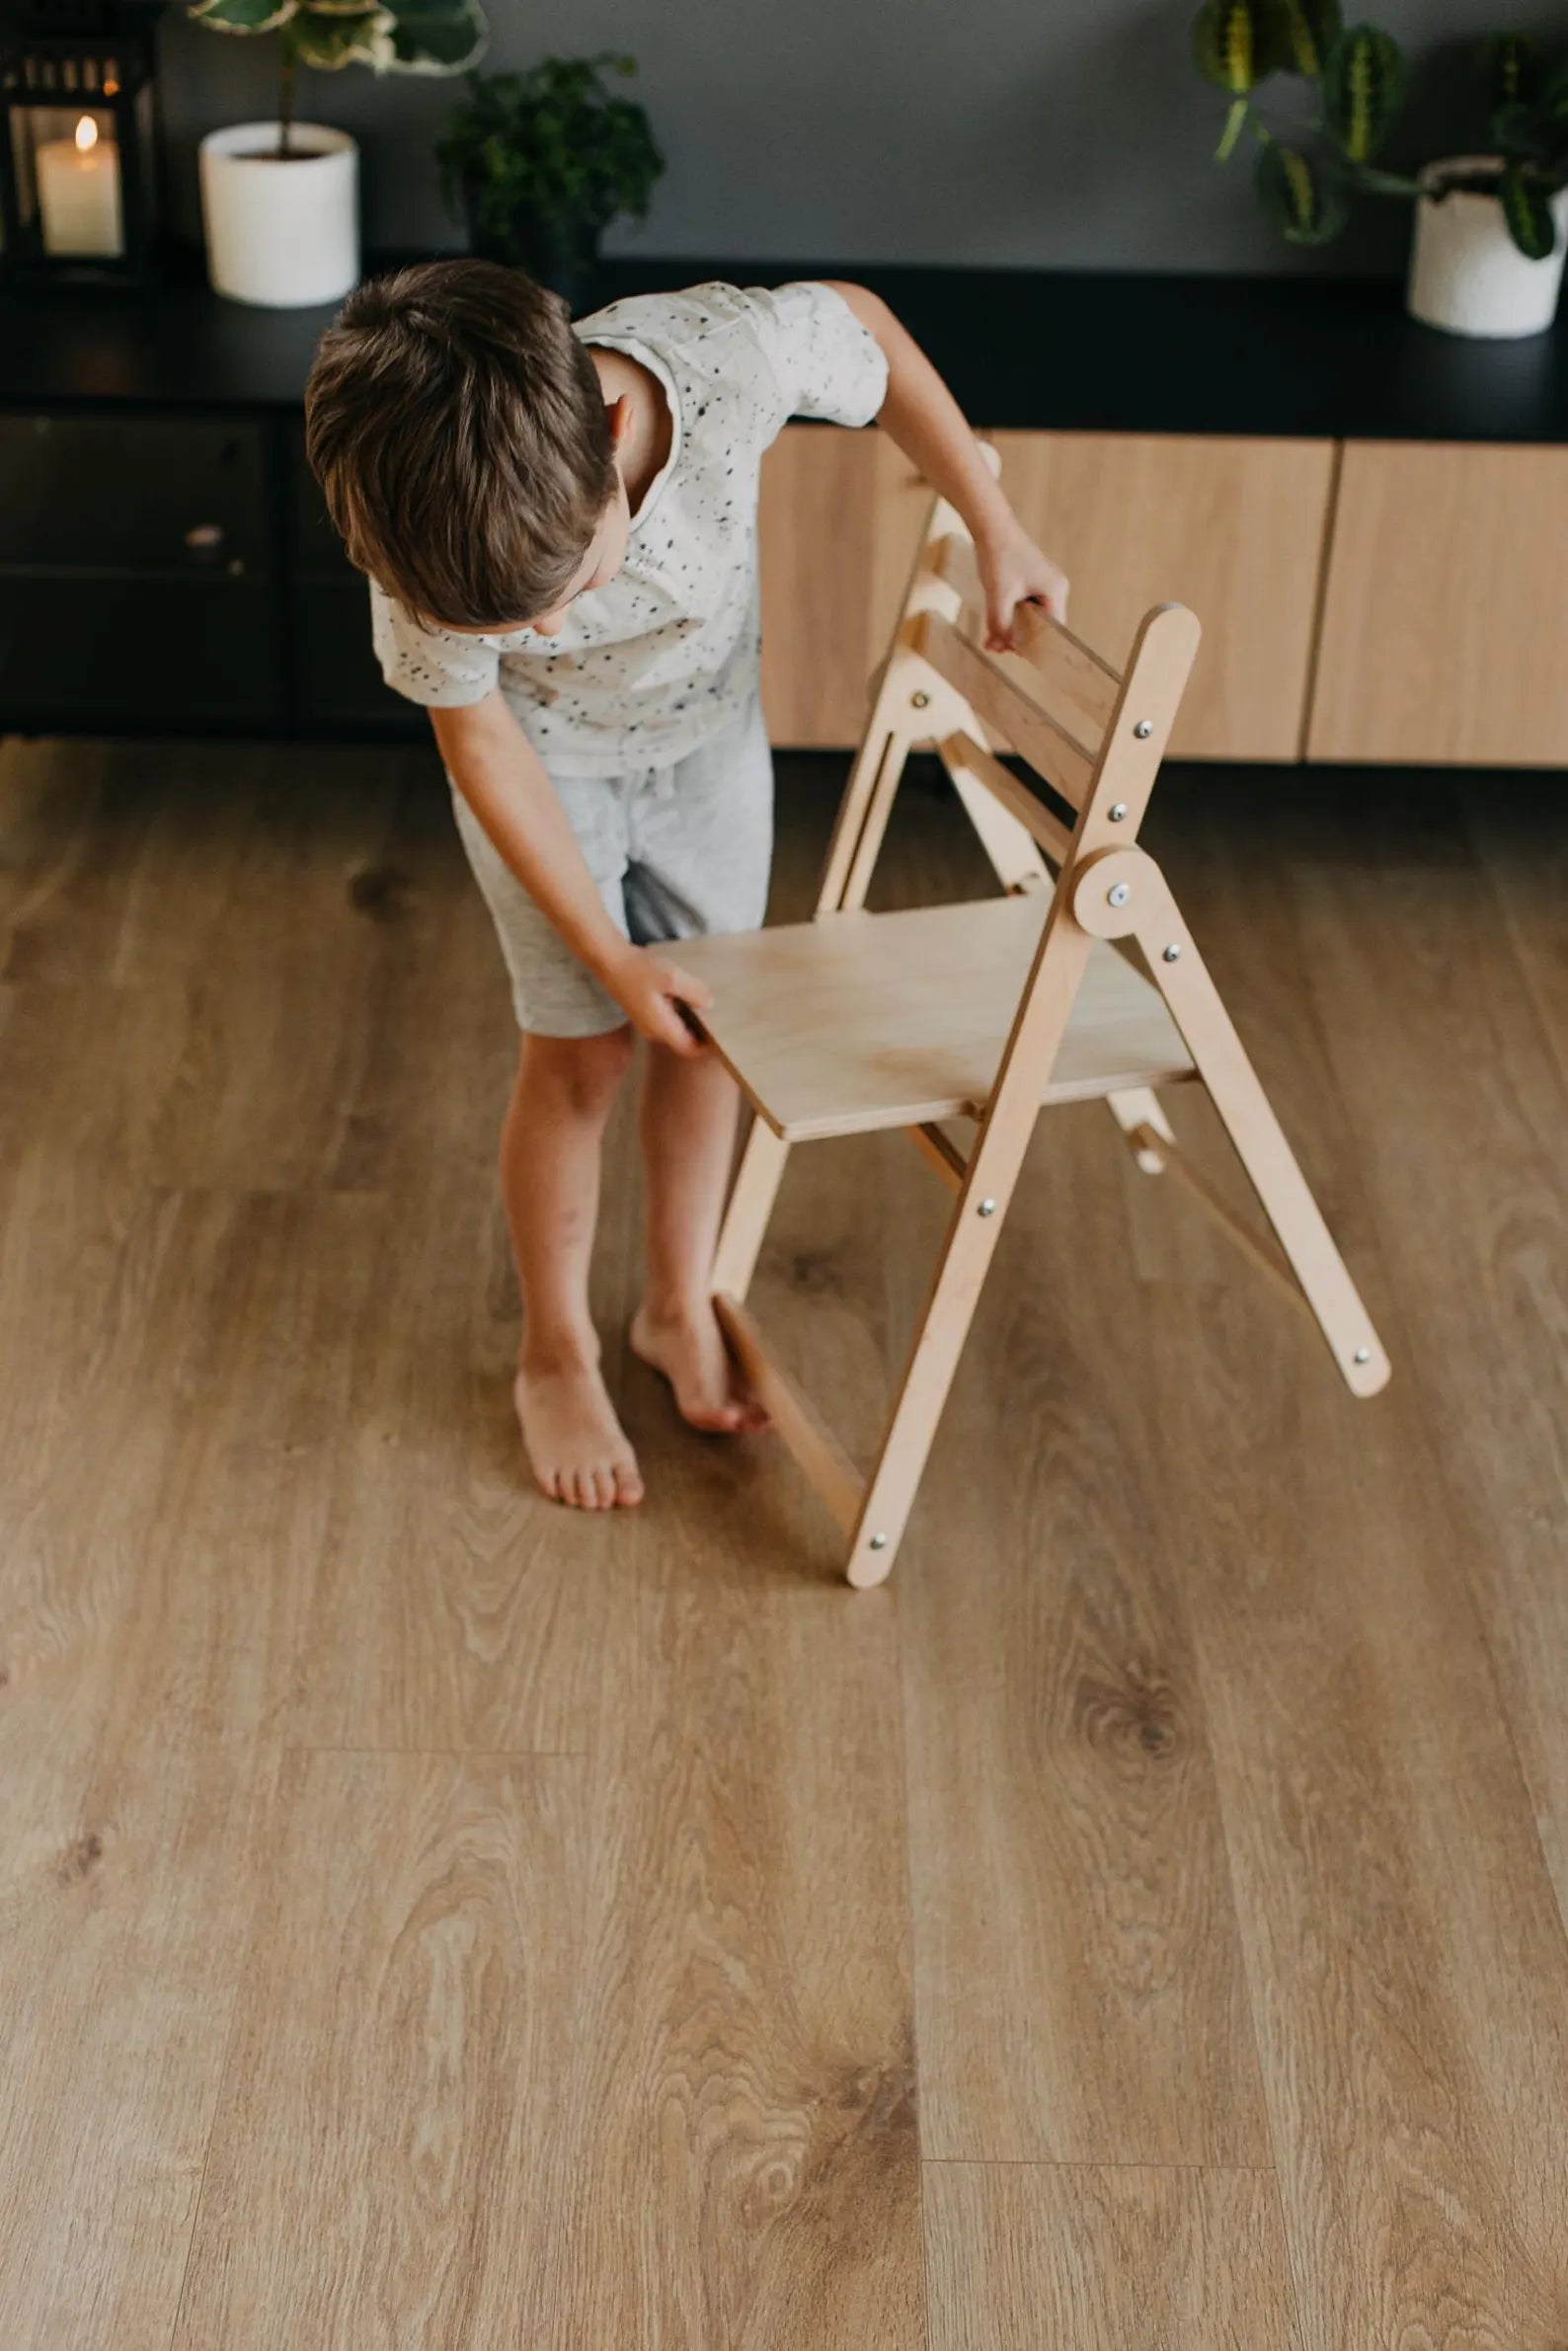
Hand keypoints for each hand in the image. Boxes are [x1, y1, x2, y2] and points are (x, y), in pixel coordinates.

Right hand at [603, 943, 713, 1056]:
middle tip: (718, 1016)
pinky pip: (667, 1019)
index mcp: (661, 1028)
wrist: (609, 961)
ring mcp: (646, 1022)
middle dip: (700, 1032)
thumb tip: (709, 1004)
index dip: (707, 1047)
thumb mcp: (672, 978)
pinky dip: (679, 1012)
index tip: (723, 1035)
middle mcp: (653, 1031)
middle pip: (683, 1041)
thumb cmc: (639, 969)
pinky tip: (685, 994)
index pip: (689, 1049)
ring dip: (690, 1020)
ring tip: (704, 1002)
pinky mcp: (643, 1012)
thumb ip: (694, 992)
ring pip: (675, 1029)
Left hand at [974, 522, 1070, 654]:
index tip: (1014, 655)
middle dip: (1019, 639)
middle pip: (1041, 626)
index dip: (1034, 645)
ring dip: (1012, 630)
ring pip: (1031, 618)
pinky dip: (1010, 617)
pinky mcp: (1032, 582)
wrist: (991, 527)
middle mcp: (1055, 589)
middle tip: (996, 648)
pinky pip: (1024, 607)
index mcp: (1055, 591)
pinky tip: (993, 628)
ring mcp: (1044, 585)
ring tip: (991, 641)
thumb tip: (1000, 647)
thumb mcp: (999, 596)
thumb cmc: (999, 557)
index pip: (1052, 630)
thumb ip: (1001, 624)